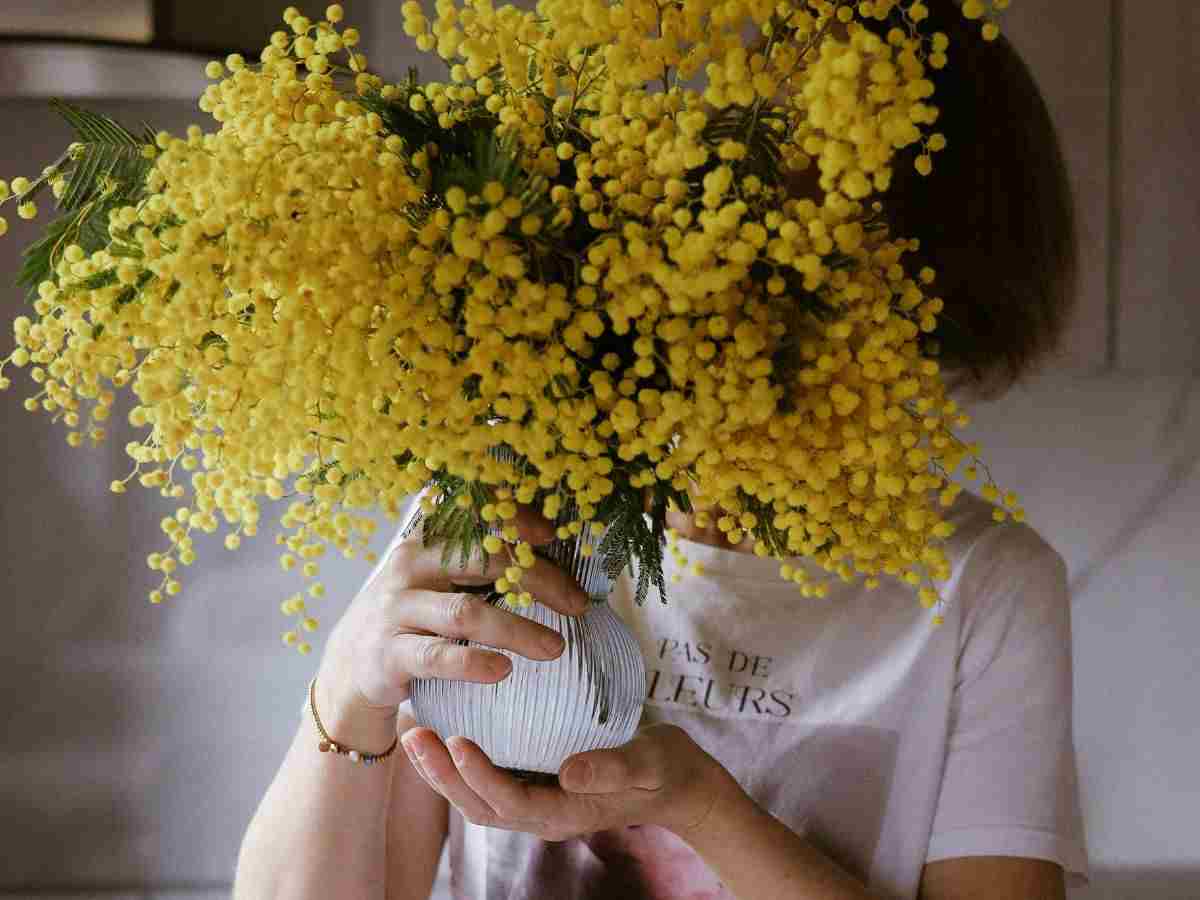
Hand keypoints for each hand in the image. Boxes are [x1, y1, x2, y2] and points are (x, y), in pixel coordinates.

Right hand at [317, 501, 590, 728]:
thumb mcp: (435, 572)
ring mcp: (396, 607)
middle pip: (483, 560)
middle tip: (577, 604)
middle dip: (537, 579)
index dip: (514, 515)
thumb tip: (550, 538)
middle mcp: (409, 563)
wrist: (352, 666)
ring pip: (467, 612)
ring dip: (518, 630)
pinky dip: (474, 663)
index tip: (553, 533)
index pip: (473, 511)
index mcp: (426, 535)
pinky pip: (438, 657)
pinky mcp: (388, 653)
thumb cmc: (412, 612)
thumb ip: (478, 553)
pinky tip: (503, 669)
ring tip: (555, 648)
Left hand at [399, 722, 745, 842]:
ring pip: (478, 797)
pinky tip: (448, 726)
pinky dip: (462, 761)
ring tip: (416, 734)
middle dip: (443, 776)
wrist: (679, 783)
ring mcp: (539, 803)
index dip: (478, 775)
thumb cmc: (666, 770)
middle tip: (414, 736)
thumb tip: (568, 772)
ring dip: (444, 771)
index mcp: (565, 812)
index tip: (454, 740)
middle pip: (480, 805)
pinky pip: (491, 780)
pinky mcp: (538, 785)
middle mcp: (543, 814)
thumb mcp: (649, 763)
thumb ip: (612, 768)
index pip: (510, 801)